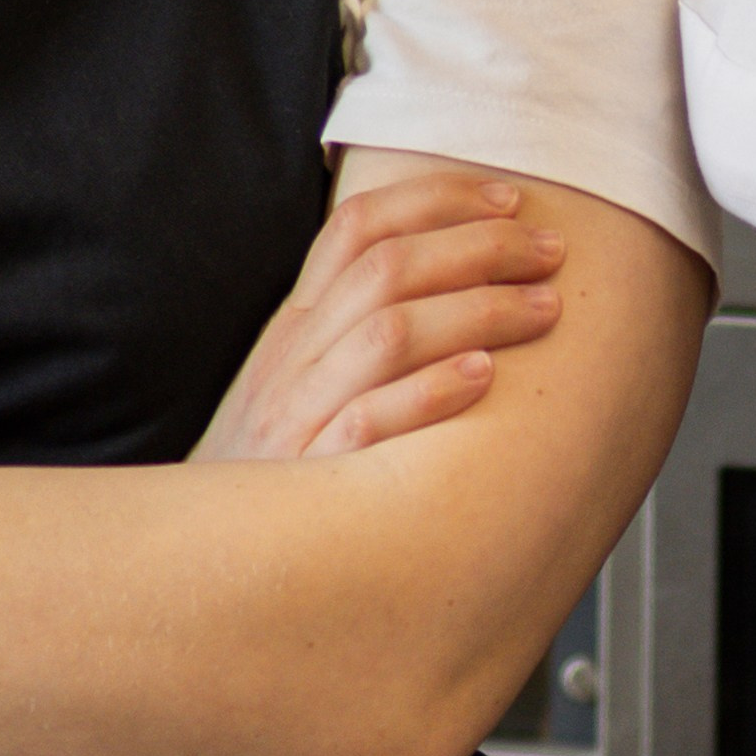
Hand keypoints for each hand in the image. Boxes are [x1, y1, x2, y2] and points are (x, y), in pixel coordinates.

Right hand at [197, 171, 563, 462]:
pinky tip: (483, 377)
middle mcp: (295, 358)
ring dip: (478, 310)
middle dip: (480, 247)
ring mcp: (298, 414)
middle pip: (387, 268)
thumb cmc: (272, 470)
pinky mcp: (311, 476)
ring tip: (545, 308)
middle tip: (550, 252)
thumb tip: (440, 278)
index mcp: (295, 325)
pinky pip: (369, 421)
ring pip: (389, 332)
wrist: (205, 556)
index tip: (508, 199)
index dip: (435, 200)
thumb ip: (349, 331)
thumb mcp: (294, 383)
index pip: (357, 227)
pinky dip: (429, 392)